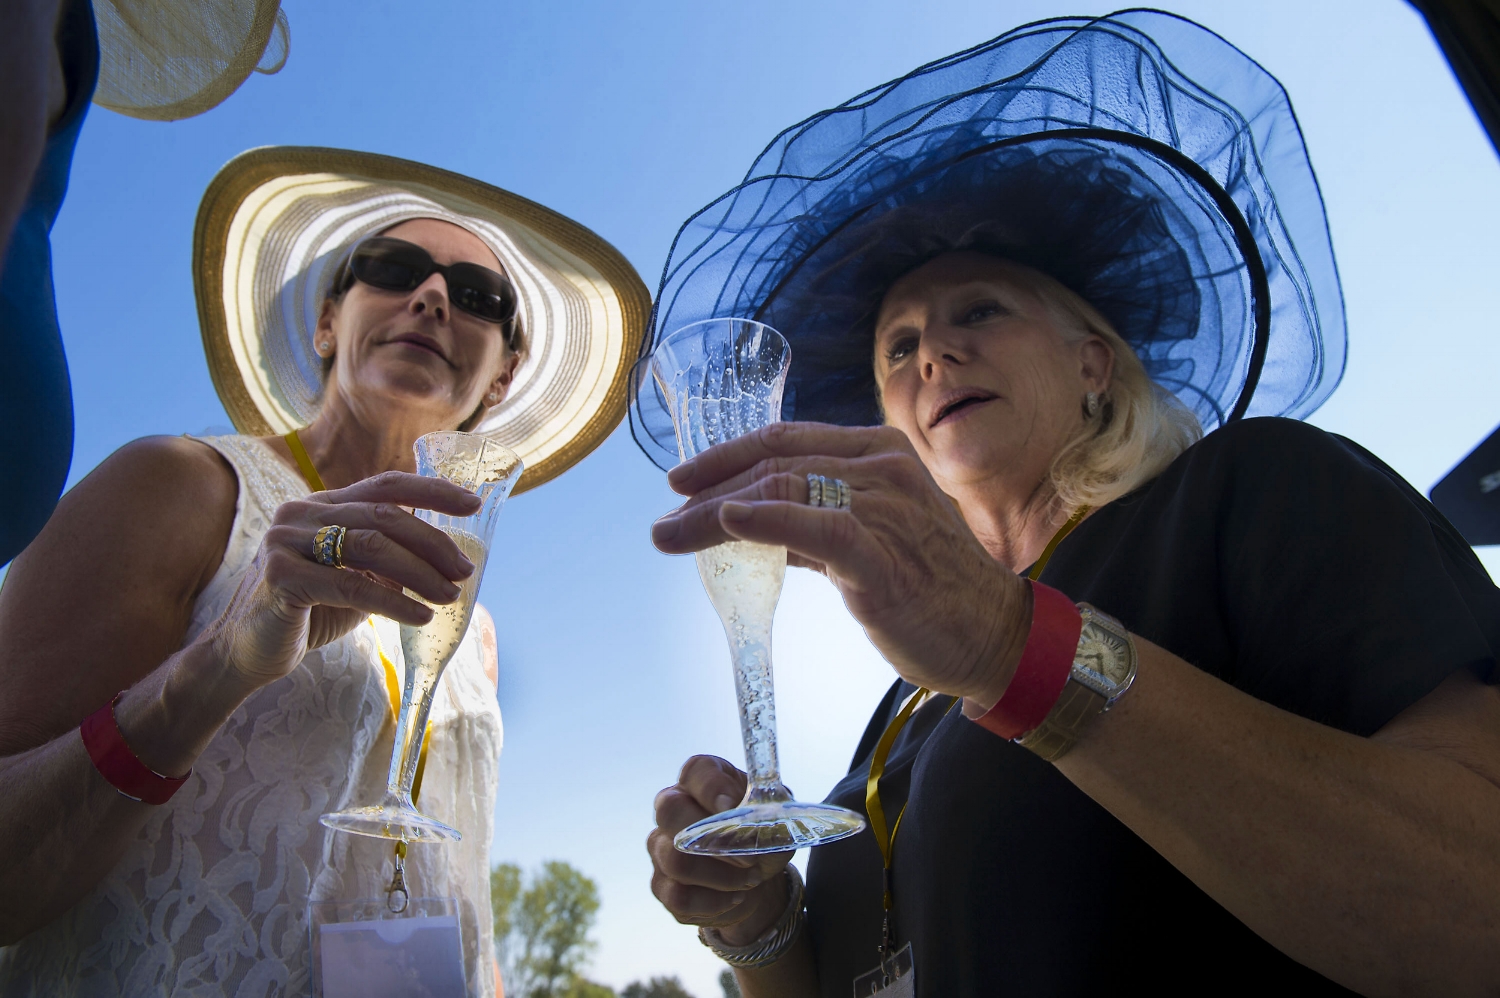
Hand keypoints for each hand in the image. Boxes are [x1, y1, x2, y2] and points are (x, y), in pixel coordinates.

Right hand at [205, 471, 480, 687]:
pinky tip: (421, 617)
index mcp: (322, 505)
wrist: (246, 652)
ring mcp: (286, 541)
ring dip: (420, 573)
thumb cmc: (308, 613)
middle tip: (465, 570)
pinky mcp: (281, 577)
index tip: (472, 504)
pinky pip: (350, 586)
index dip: (431, 491)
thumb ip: (387, 560)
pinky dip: (394, 602)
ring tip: (449, 596)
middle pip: (384, 516)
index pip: (385, 485)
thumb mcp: (353, 577)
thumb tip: (448, 558)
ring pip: (370, 547)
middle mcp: (301, 513)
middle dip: (433, 543)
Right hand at [648, 756, 793, 944]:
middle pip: (669, 811)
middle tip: (750, 856)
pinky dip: (714, 902)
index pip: (696, 770)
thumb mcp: (775, 818)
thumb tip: (761, 821)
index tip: (732, 806)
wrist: (756, 875)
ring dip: (721, 876)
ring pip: (675, 860)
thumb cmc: (760, 834)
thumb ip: (770, 812)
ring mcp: (661, 846)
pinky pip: (679, 897)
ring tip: (752, 878)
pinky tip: (736, 896)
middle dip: (712, 837)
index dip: (711, 787)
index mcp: (702, 780)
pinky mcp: (662, 884)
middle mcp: (673, 807)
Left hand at [651, 422, 1029, 706]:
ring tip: (671, 535)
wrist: (992, 635)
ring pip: (780, 492)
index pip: (786, 441)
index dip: (727, 456)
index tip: (683, 480)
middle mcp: (882, 468)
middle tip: (666, 517)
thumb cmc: (931, 589)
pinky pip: (815, 527)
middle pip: (774, 465)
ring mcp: (884, 508)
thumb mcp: (871, 537)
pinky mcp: (882, 556)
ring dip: (714, 514)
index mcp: (879, 453)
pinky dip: (765, 521)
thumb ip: (814, 524)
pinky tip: (727, 524)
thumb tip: (750, 524)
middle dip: (708, 489)